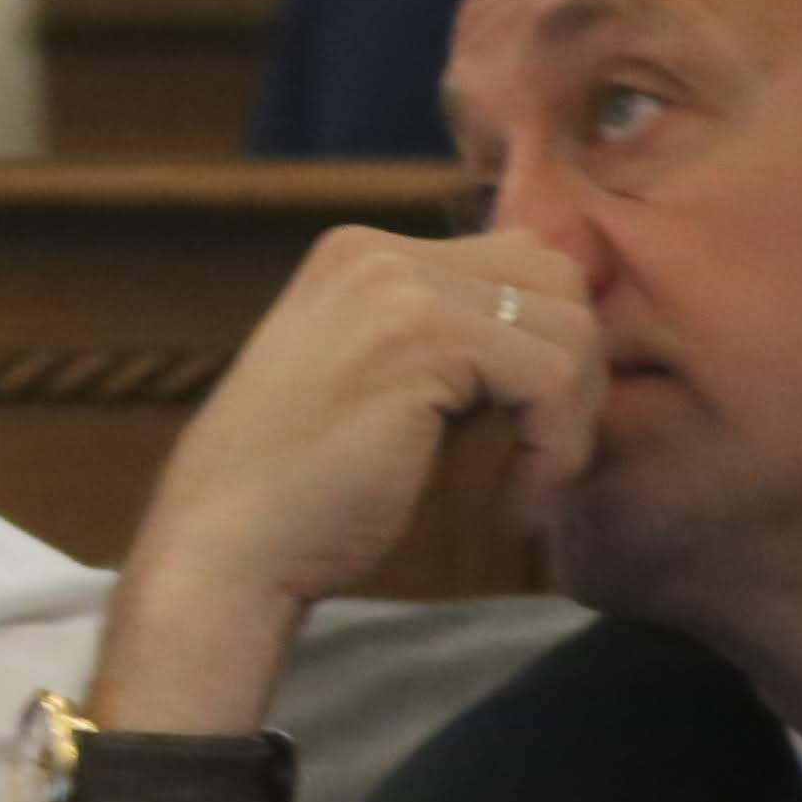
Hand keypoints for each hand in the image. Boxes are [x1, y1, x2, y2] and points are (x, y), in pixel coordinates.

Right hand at [94, 229, 601, 723]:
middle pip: (556, 277)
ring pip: (570, 325)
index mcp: (359, 256)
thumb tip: (567, 340)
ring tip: (527, 490)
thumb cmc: (300, 500)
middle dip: (575, 375)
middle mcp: (376, 251)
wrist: (226, 551)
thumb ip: (448, 348)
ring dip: (571, 423)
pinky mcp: (423, 335)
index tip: (522, 440)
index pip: (515, 262)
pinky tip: (513, 508)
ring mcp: (396, 284)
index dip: (546, 352)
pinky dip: (557, 452)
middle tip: (544, 461)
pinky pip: (553, 376)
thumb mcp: (378, 391)